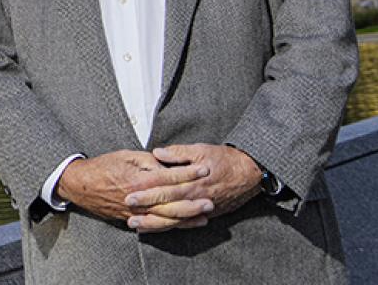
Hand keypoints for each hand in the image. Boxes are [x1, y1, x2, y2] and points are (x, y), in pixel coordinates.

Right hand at [57, 150, 212, 229]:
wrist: (81, 185)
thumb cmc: (103, 166)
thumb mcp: (126, 156)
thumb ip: (149, 161)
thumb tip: (168, 164)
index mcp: (139, 179)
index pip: (169, 176)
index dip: (188, 173)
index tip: (204, 169)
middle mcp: (139, 198)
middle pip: (171, 202)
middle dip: (193, 201)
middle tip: (211, 198)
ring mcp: (136, 212)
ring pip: (166, 218)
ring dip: (187, 217)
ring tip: (205, 215)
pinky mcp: (132, 219)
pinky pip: (156, 225)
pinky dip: (172, 226)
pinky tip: (186, 224)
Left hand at [125, 144, 261, 231]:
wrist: (250, 174)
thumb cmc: (225, 159)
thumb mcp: (202, 149)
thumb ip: (179, 153)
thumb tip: (157, 153)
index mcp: (192, 181)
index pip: (164, 187)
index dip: (146, 190)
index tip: (130, 192)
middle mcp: (195, 198)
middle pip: (166, 205)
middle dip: (145, 208)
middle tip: (127, 210)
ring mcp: (200, 209)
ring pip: (173, 219)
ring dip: (154, 222)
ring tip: (136, 225)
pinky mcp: (205, 214)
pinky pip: (184, 223)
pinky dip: (169, 226)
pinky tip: (156, 227)